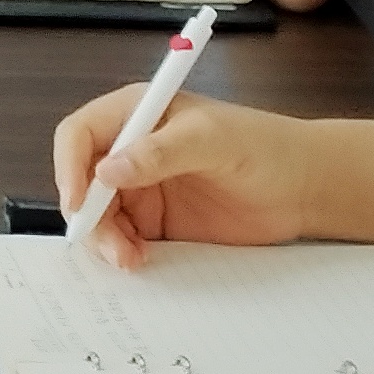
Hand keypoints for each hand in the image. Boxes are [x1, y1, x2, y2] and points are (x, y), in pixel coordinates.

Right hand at [50, 89, 321, 271]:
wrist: (304, 187)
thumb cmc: (265, 146)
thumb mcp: (212, 141)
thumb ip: (160, 152)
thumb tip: (107, 170)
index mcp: (137, 114)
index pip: (80, 135)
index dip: (69, 166)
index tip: (77, 201)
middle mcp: (133, 149)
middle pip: (83, 181)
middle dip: (89, 214)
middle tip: (110, 244)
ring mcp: (143, 187)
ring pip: (99, 215)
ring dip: (106, 239)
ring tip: (130, 258)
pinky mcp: (158, 221)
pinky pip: (124, 238)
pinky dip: (122, 251)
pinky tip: (140, 260)